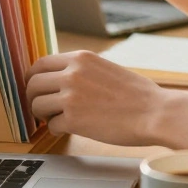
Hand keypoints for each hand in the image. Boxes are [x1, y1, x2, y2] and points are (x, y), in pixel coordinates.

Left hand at [25, 51, 181, 145]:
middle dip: (32, 98)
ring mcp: (71, 97)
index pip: (40, 63)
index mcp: (81, 58)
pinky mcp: (73, 120)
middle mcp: (72, 73)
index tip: (36, 88)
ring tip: (56, 119)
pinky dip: (56, 130)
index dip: (34, 78)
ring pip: (36, 105)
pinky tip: (69, 130)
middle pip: (32, 84)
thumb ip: (82, 70)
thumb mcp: (106, 68)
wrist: (155, 113)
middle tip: (40, 108)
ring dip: (43, 115)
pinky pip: (51, 125)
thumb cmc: (138, 95)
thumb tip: (61, 78)